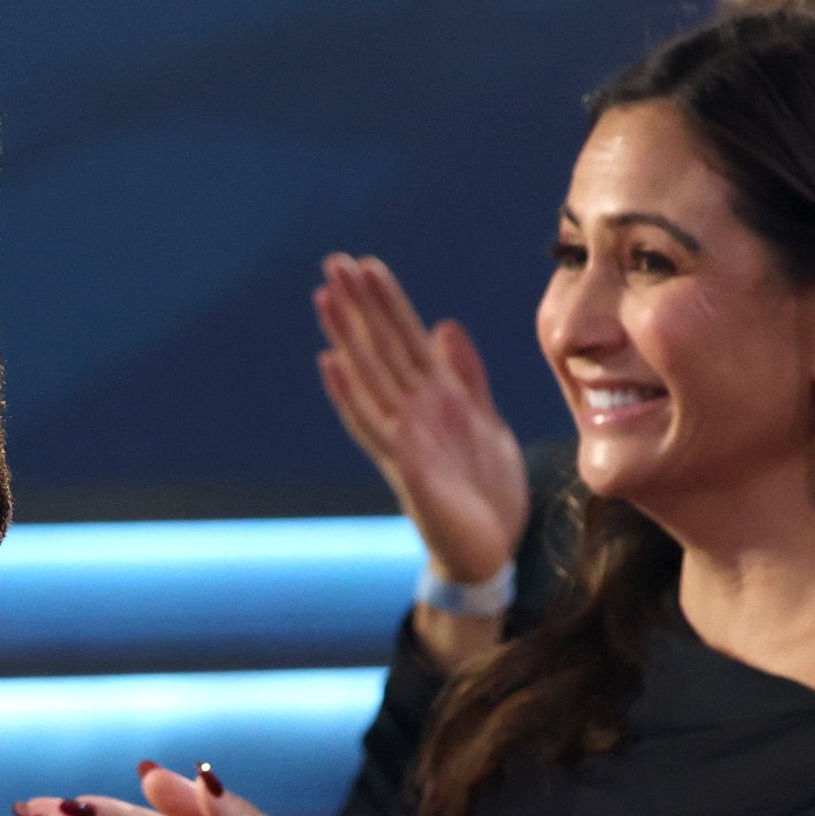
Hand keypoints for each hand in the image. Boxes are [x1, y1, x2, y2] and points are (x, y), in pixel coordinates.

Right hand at [316, 254, 528, 587]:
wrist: (490, 553)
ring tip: (324, 297)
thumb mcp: (486, 422)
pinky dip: (350, 394)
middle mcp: (412, 411)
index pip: (405, 339)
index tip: (367, 264)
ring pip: (369, 376)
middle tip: (332, 262)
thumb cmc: (485, 493)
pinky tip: (331, 363)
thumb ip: (466, 376)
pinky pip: (372, 425)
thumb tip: (444, 325)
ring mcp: (404, 438)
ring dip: (346, 335)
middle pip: (381, 348)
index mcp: (436, 399)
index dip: (388, 301)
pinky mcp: (406, 468)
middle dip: (359, 305)